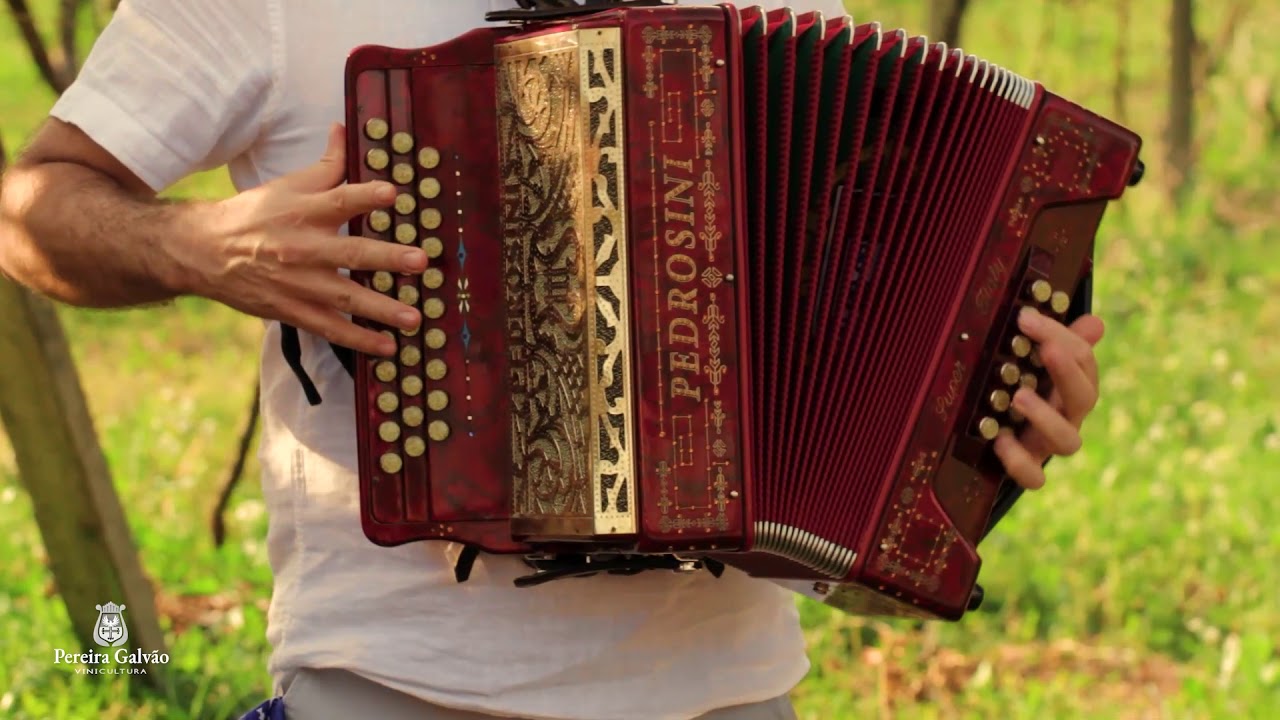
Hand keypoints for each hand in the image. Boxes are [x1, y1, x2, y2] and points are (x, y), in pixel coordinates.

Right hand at [178, 123, 425, 355]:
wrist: (203, 251)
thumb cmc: (254, 215)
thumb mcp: (287, 185)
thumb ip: (325, 165)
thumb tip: (344, 129)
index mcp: (303, 212)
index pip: (338, 200)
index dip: (365, 196)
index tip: (393, 193)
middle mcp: (302, 248)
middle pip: (350, 253)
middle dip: (387, 258)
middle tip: (421, 262)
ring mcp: (298, 283)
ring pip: (344, 297)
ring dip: (381, 309)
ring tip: (414, 317)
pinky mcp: (292, 310)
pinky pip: (330, 328)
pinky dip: (358, 340)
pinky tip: (387, 348)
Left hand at [993, 307, 1105, 489]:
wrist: (999, 437)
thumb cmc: (1025, 389)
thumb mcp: (1040, 364)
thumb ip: (1065, 343)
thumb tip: (1095, 322)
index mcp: (1072, 387)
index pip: (1082, 360)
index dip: (1059, 336)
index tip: (1026, 318)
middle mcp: (1067, 416)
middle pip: (1085, 398)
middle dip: (1068, 371)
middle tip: (1048, 349)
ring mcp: (1048, 445)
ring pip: (1067, 441)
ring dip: (1046, 417)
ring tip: (1019, 397)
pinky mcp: (1027, 469)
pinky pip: (1034, 477)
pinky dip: (1020, 461)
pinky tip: (1001, 439)